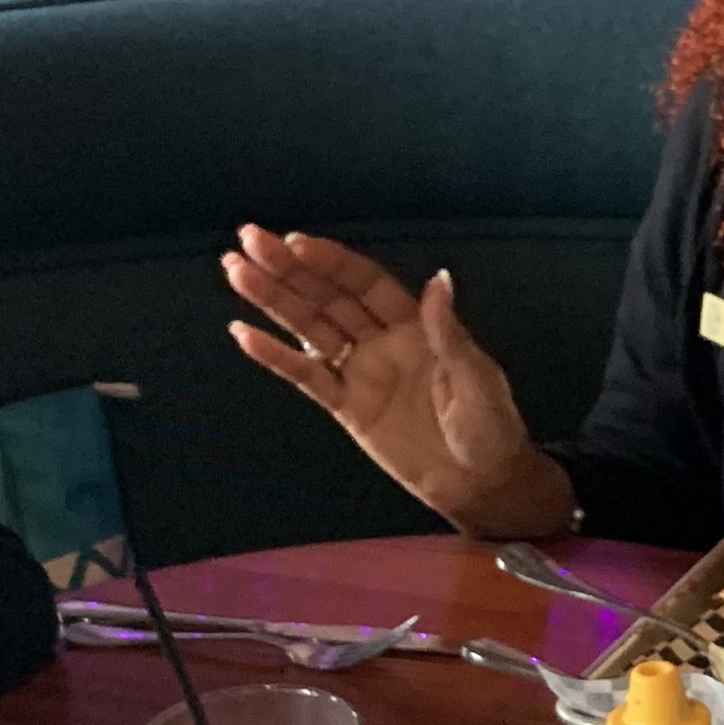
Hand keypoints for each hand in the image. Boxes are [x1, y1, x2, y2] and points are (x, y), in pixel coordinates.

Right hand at [221, 228, 568, 536]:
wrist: (480, 484)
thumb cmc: (489, 428)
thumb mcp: (476, 380)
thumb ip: (447, 334)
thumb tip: (438, 280)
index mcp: (416, 324)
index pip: (365, 284)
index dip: (331, 263)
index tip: (296, 242)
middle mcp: (382, 340)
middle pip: (328, 297)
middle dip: (289, 269)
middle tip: (248, 240)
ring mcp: (361, 372)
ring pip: (309, 328)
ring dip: (273, 300)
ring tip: (234, 269)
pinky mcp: (347, 407)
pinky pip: (307, 377)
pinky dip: (275, 356)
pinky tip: (243, 333)